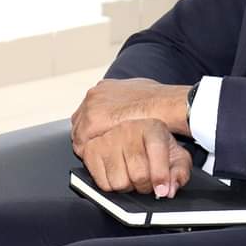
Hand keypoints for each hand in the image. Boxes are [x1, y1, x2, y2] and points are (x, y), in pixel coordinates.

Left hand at [70, 78, 190, 152]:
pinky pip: (82, 143)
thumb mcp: (141, 92)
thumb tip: (130, 106)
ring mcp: (92, 107)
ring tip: (100, 156)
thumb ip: (128, 98)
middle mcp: (95, 94)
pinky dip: (89, 152)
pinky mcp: (93, 122)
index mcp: (105, 87)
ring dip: (88, 144)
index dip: (95, 126)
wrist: (166, 106)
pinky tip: (100, 158)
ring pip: (80, 132)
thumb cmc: (160, 101)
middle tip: (99, 148)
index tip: (101, 135)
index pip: (90, 110)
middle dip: (89, 135)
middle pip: (81, 121)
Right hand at [75, 118, 192, 196]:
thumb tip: (170, 190)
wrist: (132, 136)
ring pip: (119, 182)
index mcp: (152, 128)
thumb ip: (180, 172)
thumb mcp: (175, 157)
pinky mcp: (91, 151)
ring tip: (132, 177)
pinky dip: (112, 186)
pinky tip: (119, 175)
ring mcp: (107, 139)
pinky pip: (102, 184)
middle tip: (148, 183)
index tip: (162, 190)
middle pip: (138, 173)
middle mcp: (128, 130)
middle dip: (146, 186)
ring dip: (128, 187)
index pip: (156, 153)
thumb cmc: (154, 147)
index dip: (161, 177)